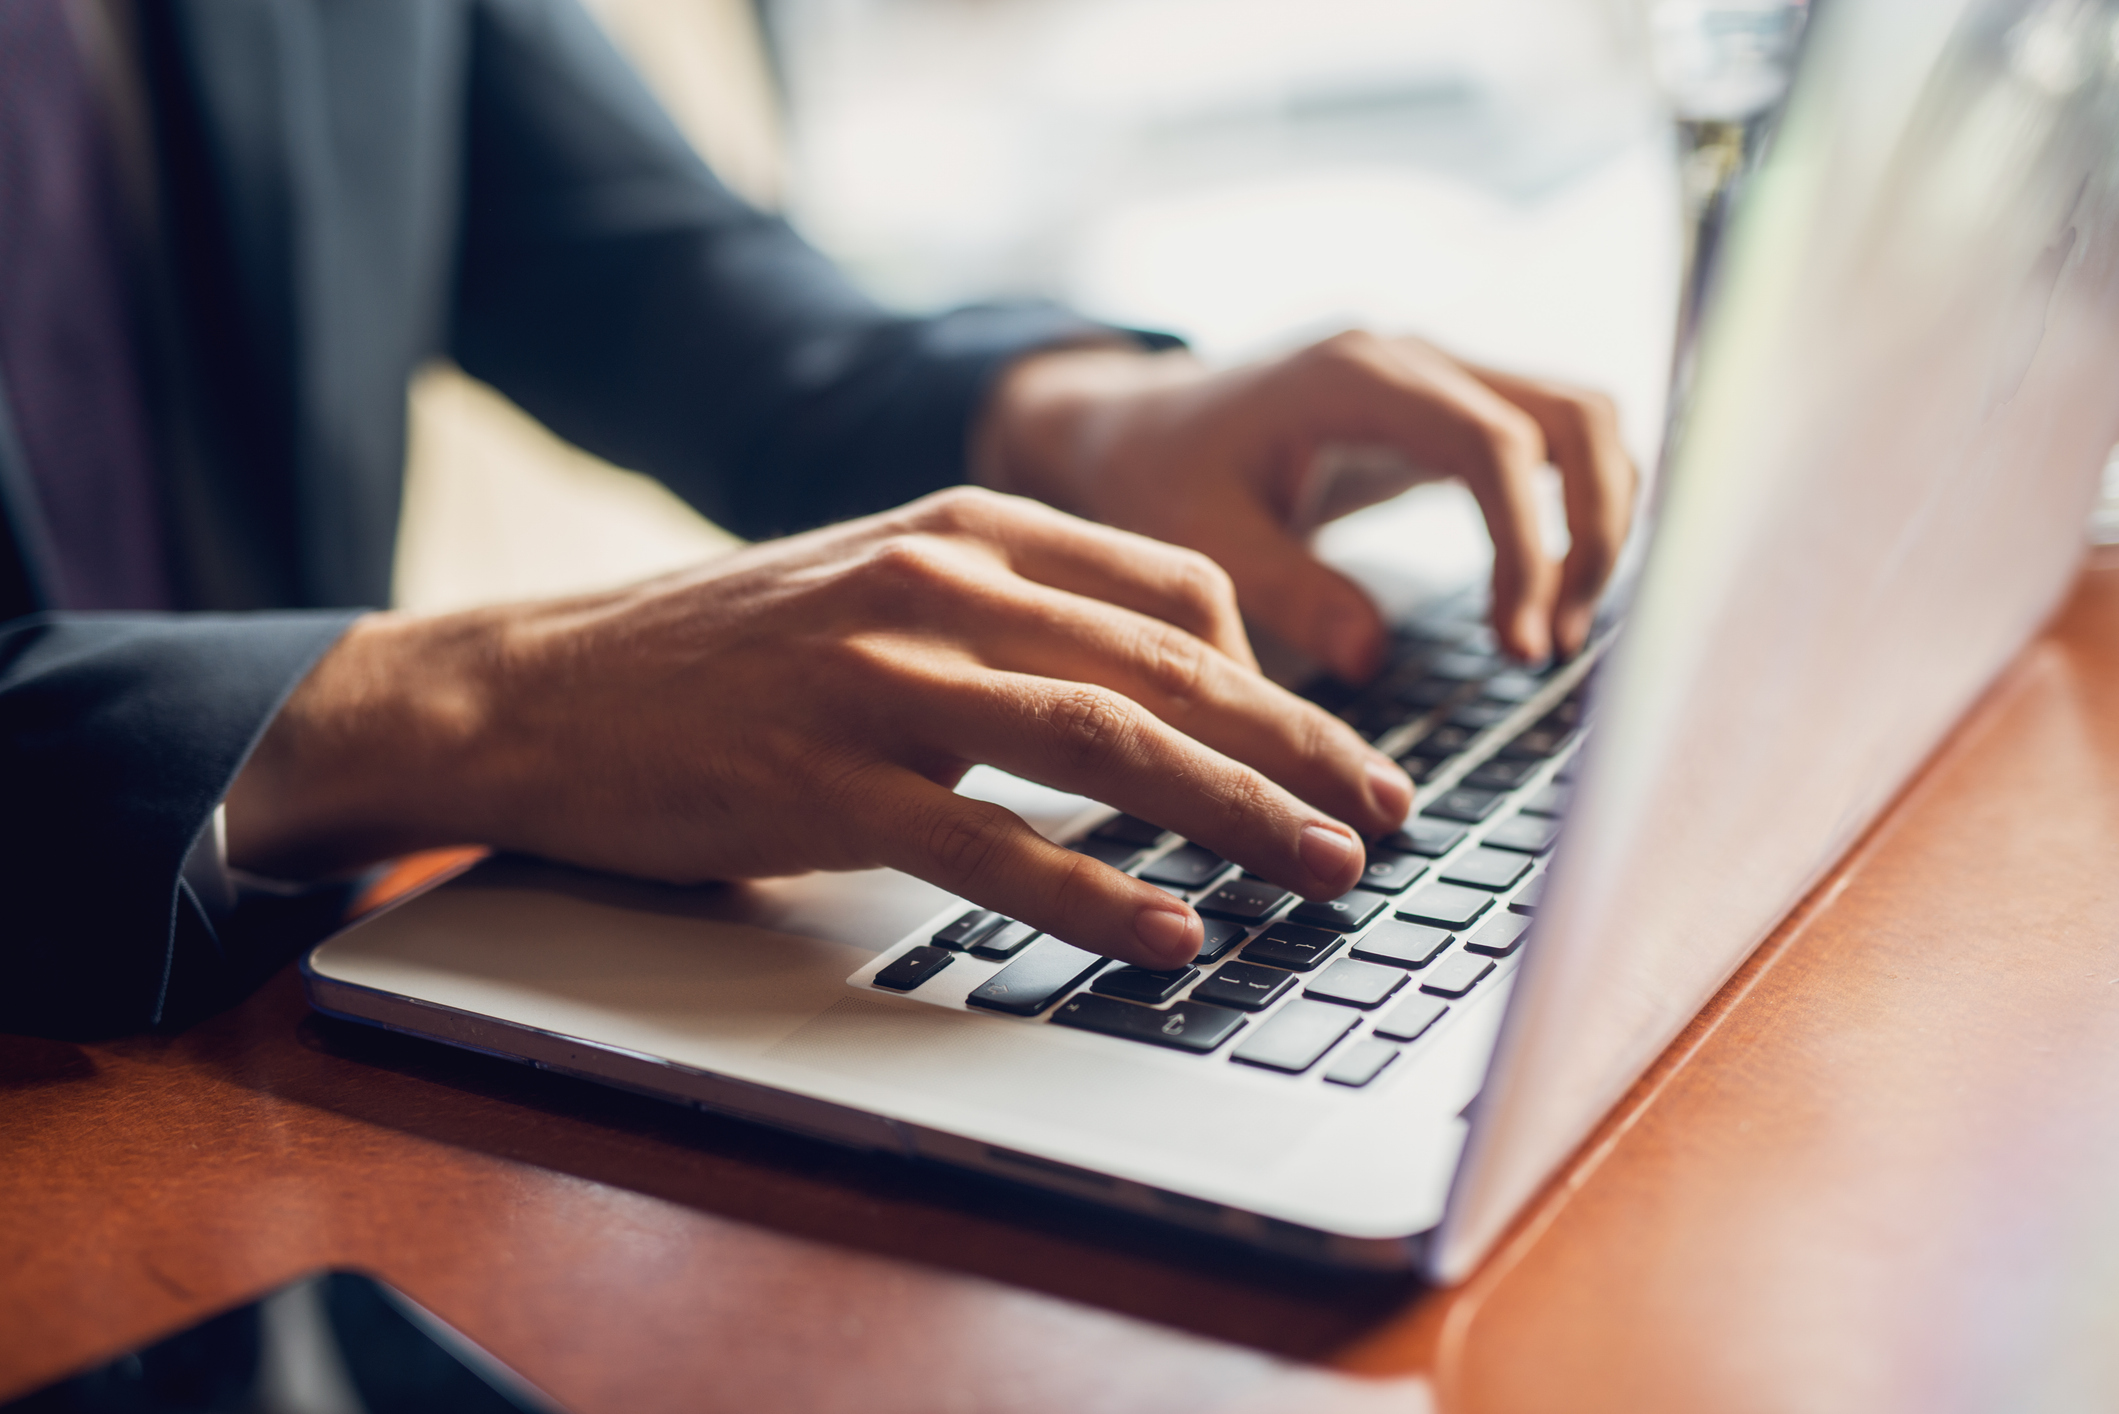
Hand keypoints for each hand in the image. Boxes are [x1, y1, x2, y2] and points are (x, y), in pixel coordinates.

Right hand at [225, 489, 1413, 969]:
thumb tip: (1150, 689)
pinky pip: (989, 843)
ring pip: (1103, 744)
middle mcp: (936, 582)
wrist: (540, 689)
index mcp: (965, 527)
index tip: (1339, 748)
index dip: (1277, 678)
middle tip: (1389, 815)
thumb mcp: (879, 588)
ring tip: (1325, 873)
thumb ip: (1008, 616)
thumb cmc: (724, 653)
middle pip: (1166, 669)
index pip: (1174, 589)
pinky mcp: (822, 781)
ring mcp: (878, 679)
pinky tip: (1169, 936)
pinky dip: (1094, 895)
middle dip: (1297, 748)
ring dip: (1234, 814)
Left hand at [976, 331, 1637, 677]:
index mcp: (1354, 375)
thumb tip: (1369, 660)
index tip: (1516, 643)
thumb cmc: (1159, 476)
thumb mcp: (1199, 538)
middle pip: (1573, 414)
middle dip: (1592, 532)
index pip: (1493, 443)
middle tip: (1552, 645)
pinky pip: (1554, 440)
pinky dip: (1577, 509)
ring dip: (1598, 521)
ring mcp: (1441, 375)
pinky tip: (1545, 594)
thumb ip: (1284, 590)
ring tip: (1553, 632)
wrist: (1137, 425)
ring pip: (1582, 420)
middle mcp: (1415, 358)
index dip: (1527, 544)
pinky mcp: (1451, 410)